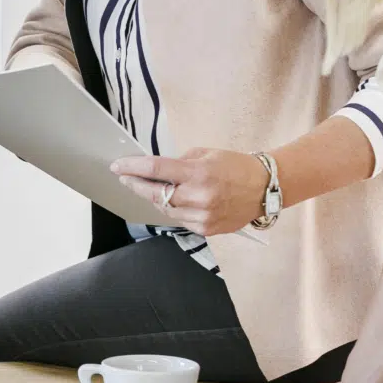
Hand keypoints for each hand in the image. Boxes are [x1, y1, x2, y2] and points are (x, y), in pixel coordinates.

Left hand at [110, 147, 269, 235]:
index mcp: (198, 173)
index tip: (118, 166)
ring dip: (155, 198)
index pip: (155, 170)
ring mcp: (202, 216)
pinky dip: (173, 209)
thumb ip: (179, 162)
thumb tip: (155, 169)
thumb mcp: (205, 153)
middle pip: (155, 194)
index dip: (132, 168)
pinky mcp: (207, 229)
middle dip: (136, 185)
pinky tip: (173, 200)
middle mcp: (199, 197)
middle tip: (125, 178)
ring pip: (165, 209)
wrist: (264, 188)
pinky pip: (180, 219)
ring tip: (149, 188)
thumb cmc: (235, 166)